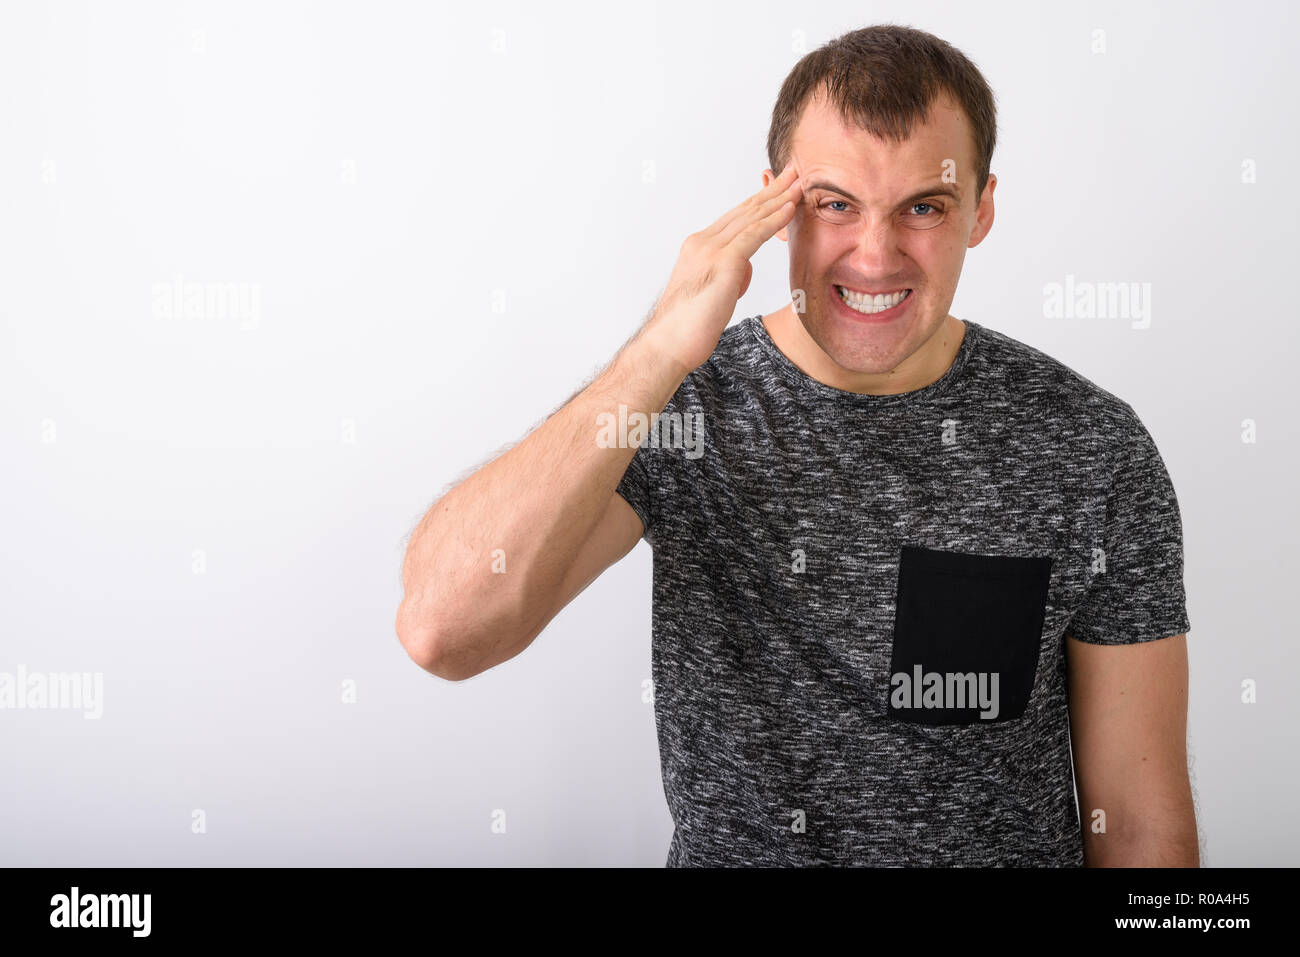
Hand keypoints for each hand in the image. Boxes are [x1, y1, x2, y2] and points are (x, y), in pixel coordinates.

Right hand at [638, 161, 802, 375]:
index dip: (759, 200)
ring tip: (800, 182)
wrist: (668, 344)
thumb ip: (729, 274)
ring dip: (778, 197)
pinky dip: (774, 219)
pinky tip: (790, 207)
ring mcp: (711, 250)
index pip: (735, 218)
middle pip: (745, 209)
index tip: (779, 187)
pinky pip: (754, 234)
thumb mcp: (713, 292)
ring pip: (751, 216)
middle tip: (793, 170)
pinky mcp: (722, 262)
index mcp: (698, 247)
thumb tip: (743, 268)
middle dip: (772, 189)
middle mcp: (702, 242)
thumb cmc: (688, 327)